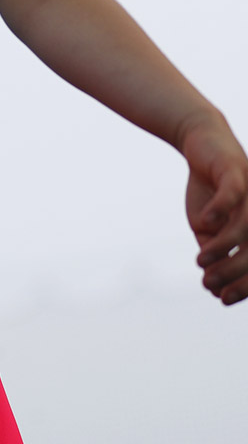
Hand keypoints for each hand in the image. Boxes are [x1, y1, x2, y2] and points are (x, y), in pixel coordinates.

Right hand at [181, 112, 247, 304]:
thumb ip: (214, 251)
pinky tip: (204, 223)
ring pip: (247, 226)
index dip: (246, 285)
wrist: (201, 144)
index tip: (222, 299)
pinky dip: (221, 210)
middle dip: (236, 273)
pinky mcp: (236, 171)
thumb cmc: (209, 188)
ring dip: (225, 247)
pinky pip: (233, 194)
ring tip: (200, 260)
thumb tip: (213, 286)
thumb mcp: (207, 227)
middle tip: (208, 285)